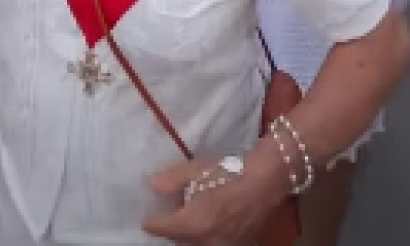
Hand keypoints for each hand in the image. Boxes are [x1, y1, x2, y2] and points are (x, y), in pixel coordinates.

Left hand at [146, 155, 288, 243]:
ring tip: (188, 218)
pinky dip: (206, 237)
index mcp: (192, 224)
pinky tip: (209, 222)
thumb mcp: (195, 170)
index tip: (145, 219)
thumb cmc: (227, 173)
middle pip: (179, 240)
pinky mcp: (239, 245)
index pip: (162, 229)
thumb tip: (152, 187)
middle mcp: (206, 242)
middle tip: (167, 216)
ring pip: (196, 245)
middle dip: (171, 230)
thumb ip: (170, 180)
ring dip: (188, 236)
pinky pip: (214, 244)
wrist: (264, 182)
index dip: (151, 222)